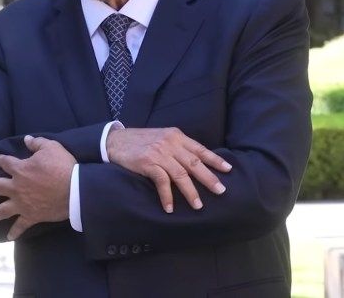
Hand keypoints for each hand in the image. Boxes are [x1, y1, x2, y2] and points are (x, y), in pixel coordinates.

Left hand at [0, 135, 75, 240]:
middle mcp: (16, 187)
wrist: (74, 189)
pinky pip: (20, 226)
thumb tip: (27, 139)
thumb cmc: (62, 166)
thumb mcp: (51, 148)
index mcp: (20, 169)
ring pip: (2, 210)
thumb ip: (37, 143)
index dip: (0, 159)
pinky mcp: (31, 216)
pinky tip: (9, 237)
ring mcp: (22, 204)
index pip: (6, 162)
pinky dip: (15, 232)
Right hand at [106, 127, 231, 212]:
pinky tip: (170, 207)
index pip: (200, 149)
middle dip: (209, 178)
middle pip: (194, 163)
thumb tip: (194, 161)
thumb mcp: (162, 137)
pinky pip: (162, 182)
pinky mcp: (148, 163)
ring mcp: (159, 153)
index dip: (215, 159)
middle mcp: (170, 143)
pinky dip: (167, 196)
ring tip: (198, 206)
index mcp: (176, 136)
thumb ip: (177, 146)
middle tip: (221, 191)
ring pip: (181, 175)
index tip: (228, 169)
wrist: (115, 140)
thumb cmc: (140, 141)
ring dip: (190, 192)